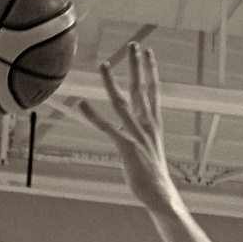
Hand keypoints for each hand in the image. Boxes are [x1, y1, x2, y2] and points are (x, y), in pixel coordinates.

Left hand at [78, 43, 178, 208]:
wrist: (162, 197)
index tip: (149, 54)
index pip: (154, 93)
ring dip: (111, 83)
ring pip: (122, 103)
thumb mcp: (150, 154)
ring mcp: (137, 136)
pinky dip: (93, 116)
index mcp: (154, 126)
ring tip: (104, 64)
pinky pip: (107, 128)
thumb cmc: (154, 179)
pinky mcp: (127, 148)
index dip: (151, 72)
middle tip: (135, 44)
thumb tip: (132, 138)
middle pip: (142, 90)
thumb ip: (140, 141)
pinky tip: (81, 104)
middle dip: (138, 67)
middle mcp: (147, 127)